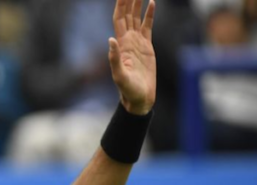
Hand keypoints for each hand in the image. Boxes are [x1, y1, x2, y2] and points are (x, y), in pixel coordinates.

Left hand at [109, 0, 156, 114]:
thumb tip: (110, 40)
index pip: (119, 19)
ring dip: (137, 3)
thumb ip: (114, 59)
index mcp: (120, 45)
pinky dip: (149, 14)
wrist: (139, 98)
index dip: (120, 5)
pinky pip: (148, 26)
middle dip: (128, 0)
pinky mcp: (147, 46)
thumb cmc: (128, 90)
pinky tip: (152, 2)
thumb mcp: (119, 76)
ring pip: (136, 17)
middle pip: (127, 14)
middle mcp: (127, 40)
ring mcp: (137, 42)